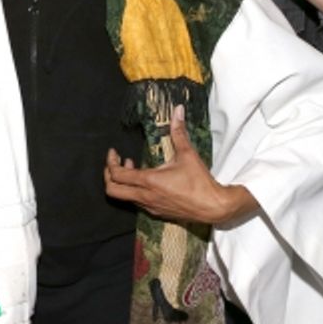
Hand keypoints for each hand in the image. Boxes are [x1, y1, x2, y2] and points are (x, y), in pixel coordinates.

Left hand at [104, 105, 256, 223]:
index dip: (110, 162)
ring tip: (133, 168)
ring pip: (124, 198)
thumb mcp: (188, 154)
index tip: (114, 152)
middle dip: (108, 175)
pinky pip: (137, 203)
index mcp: (149, 181)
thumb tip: (177, 110)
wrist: (214, 207)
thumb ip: (179, 132)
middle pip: (112, 190)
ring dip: (123, 183)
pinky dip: (134, 191)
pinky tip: (146, 181)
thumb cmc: (200, 182)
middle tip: (115, 163)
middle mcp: (145, 196)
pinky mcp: (157, 213)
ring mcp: (150, 206)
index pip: (117, 174)